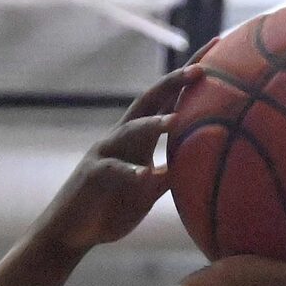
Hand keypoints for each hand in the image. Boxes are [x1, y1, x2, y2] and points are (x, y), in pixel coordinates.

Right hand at [35, 67, 199, 257]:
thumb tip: (201, 168)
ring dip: (153, 125)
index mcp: (138, 139)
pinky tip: (145, 175)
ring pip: (131, 131)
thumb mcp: (147, 192)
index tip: (214, 55)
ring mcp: (106, 153)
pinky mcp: (94, 175)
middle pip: (149, 101)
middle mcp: (122, 137)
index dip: (187, 80)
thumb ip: (169, 175)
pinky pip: (113, 170)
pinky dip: (129, 173)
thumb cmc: (112, 210)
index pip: (166, 102)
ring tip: (176, 121)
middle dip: (173, 83)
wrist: (71, 231)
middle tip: (200, 70)